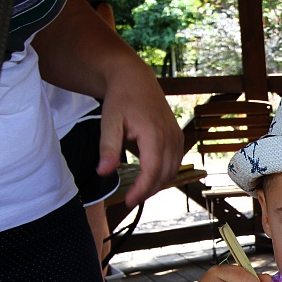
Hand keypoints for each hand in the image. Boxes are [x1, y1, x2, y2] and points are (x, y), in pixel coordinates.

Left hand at [97, 61, 183, 208]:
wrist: (136, 79)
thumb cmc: (121, 99)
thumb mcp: (109, 122)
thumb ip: (108, 148)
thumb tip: (103, 173)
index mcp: (154, 134)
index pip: (152, 171)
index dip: (142, 190)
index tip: (129, 202)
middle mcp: (170, 137)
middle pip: (164, 175)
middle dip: (148, 191)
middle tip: (131, 199)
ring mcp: (177, 137)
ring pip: (172, 171)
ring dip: (157, 184)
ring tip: (139, 191)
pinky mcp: (178, 137)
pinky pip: (176, 162)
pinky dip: (165, 173)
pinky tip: (151, 177)